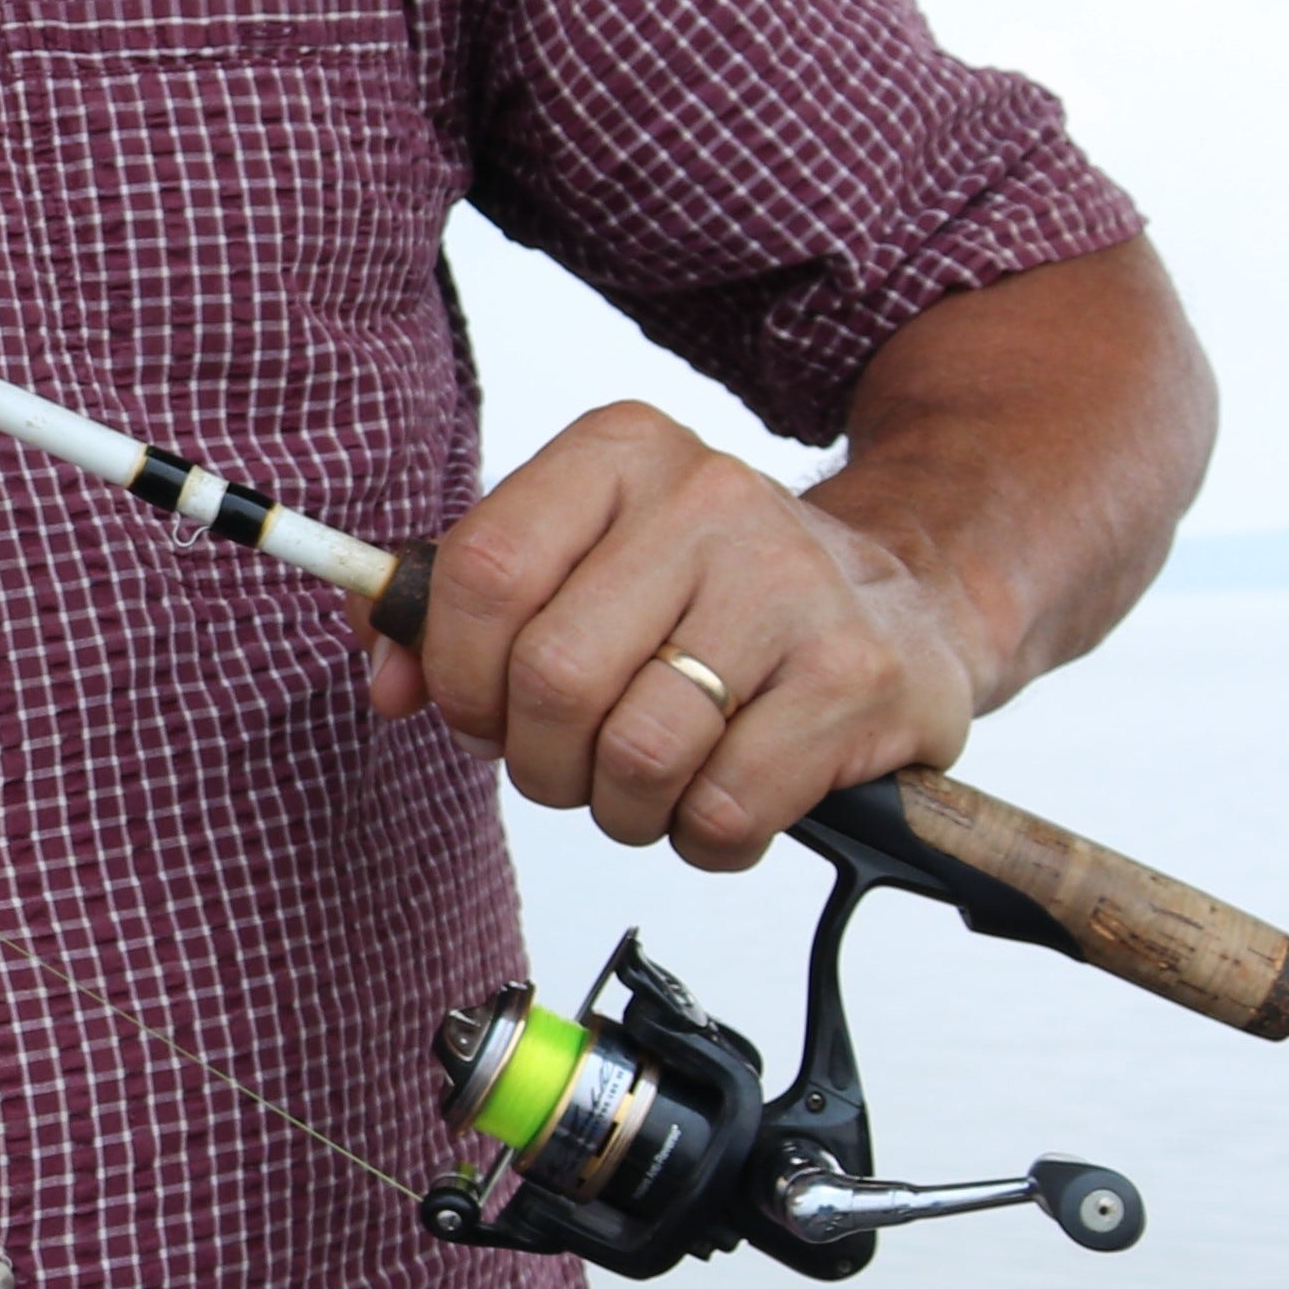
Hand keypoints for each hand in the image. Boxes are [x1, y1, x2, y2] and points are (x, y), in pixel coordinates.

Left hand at [363, 402, 989, 870]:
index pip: (481, 573)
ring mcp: (793, 588)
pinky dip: (701, 835)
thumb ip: (456, 607)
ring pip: (636, 755)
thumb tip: (387, 678)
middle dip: (539, 759)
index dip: (455, 674)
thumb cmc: (709, 594)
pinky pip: (722, 809)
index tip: (475, 713)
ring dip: (620, 807)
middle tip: (569, 763)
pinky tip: (722, 796)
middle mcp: (710, 500)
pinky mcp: (857, 682)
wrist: (902, 602)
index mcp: (620, 453)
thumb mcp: (579, 561)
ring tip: (646, 783)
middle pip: (553, 678)